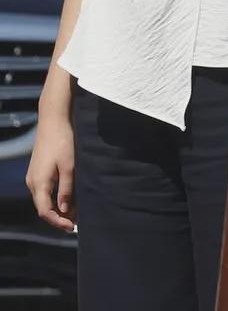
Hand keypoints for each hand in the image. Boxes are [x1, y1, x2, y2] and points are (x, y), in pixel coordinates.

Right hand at [26, 110, 75, 232]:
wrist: (53, 120)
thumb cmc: (62, 141)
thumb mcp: (69, 166)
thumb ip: (66, 189)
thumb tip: (64, 210)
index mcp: (38, 183)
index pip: (45, 211)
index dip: (57, 221)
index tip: (72, 227)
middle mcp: (32, 182)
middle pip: (44, 207)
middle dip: (59, 216)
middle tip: (77, 221)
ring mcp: (34, 176)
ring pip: (44, 199)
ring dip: (58, 206)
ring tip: (75, 210)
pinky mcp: (38, 170)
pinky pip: (45, 190)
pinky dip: (56, 196)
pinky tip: (68, 195)